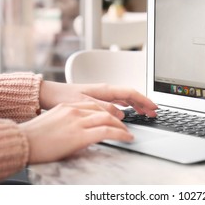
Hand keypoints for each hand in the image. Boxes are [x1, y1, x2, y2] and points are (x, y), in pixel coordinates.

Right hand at [19, 102, 133, 163]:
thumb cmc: (33, 136)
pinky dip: (120, 134)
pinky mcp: (80, 134)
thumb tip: (80, 130)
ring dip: (121, 126)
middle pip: (104, 110)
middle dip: (119, 117)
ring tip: (127, 133)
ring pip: (109, 118)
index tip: (115, 117)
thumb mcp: (54, 122)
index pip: (95, 105)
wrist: (21, 142)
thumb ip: (69, 121)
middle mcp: (75, 110)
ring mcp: (78, 121)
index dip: (108, 111)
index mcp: (68, 107)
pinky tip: (126, 137)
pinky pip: (107, 131)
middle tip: (125, 125)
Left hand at [39, 81, 157, 118]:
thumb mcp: (86, 105)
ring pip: (125, 98)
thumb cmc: (65, 97)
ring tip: (145, 112)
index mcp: (105, 90)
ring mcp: (103, 93)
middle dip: (144, 103)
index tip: (154, 107)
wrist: (50, 94)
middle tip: (154, 112)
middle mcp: (106, 90)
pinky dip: (127, 105)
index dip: (144, 100)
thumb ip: (105, 109)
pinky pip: (118, 101)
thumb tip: (121, 114)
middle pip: (131, 95)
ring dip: (136, 105)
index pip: (130, 93)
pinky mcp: (98, 98)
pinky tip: (128, 110)